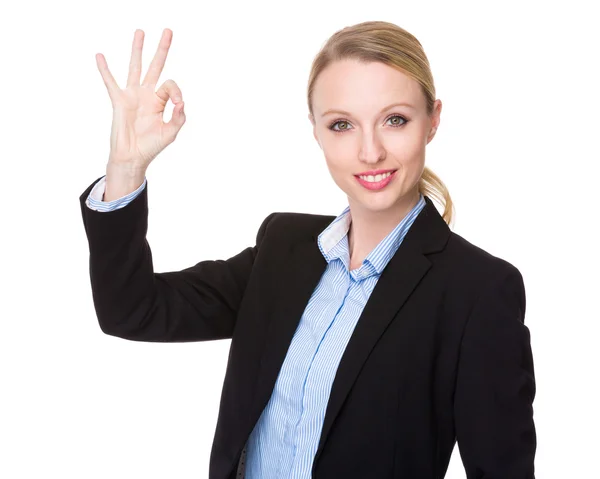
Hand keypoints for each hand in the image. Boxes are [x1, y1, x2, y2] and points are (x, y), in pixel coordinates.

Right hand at [96, 28, 185, 169]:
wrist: (133, 157)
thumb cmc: (151, 146)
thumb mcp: (171, 132)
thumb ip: (179, 117)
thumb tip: (181, 101)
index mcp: (160, 101)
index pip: (170, 85)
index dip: (175, 91)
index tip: (177, 104)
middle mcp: (146, 94)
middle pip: (155, 66)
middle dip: (162, 49)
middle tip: (168, 31)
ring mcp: (132, 96)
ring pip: (135, 67)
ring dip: (138, 50)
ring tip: (140, 32)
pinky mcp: (119, 101)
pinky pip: (111, 82)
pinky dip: (105, 70)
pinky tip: (100, 56)